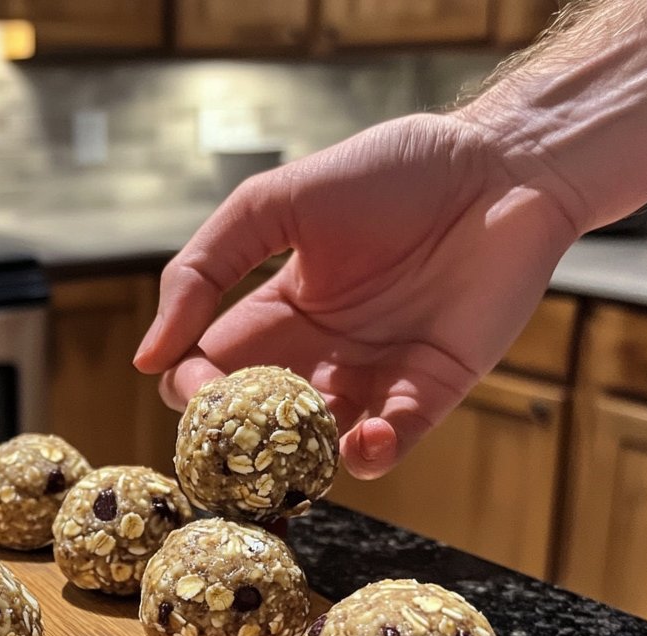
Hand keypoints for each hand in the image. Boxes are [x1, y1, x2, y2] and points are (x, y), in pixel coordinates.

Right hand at [134, 112, 579, 478]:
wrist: (498, 166)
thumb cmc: (389, 172)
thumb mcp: (275, 203)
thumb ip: (203, 269)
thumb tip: (147, 358)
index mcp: (276, 315)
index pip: (211, 371)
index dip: (193, 389)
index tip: (193, 386)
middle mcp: (317, 356)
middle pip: (256, 421)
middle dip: (239, 438)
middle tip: (240, 435)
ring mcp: (371, 378)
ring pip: (316, 447)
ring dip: (298, 459)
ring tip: (297, 449)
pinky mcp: (427, 392)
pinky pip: (389, 443)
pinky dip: (370, 454)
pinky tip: (362, 439)